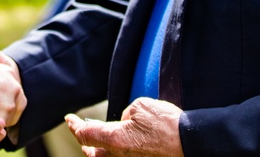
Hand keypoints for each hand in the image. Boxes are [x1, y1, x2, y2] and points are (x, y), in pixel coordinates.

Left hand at [65, 98, 183, 156]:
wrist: (191, 143)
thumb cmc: (167, 125)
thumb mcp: (141, 107)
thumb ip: (125, 114)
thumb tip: (124, 123)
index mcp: (115, 140)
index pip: (85, 134)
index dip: (74, 125)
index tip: (68, 118)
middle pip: (92, 153)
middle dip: (84, 142)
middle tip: (79, 131)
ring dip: (98, 151)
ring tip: (92, 145)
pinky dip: (114, 153)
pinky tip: (117, 147)